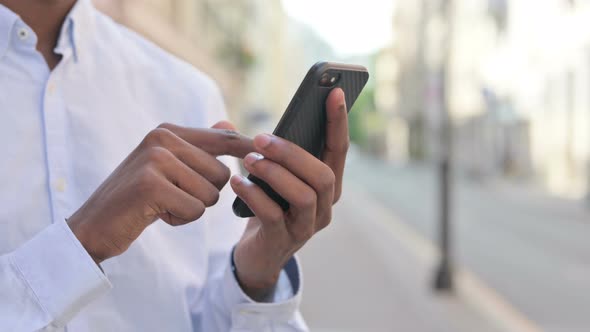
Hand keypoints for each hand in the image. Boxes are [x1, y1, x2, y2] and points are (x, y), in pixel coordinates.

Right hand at [68, 122, 252, 263]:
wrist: (94, 225)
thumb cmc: (137, 197)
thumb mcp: (167, 167)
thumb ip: (198, 147)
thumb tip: (228, 123)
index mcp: (168, 131)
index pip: (222, 137)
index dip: (247, 147)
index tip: (268, 150)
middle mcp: (162, 138)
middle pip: (221, 173)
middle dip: (204, 194)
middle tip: (172, 195)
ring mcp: (155, 159)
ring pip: (211, 193)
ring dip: (192, 207)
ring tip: (162, 203)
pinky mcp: (151, 184)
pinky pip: (195, 209)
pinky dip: (181, 218)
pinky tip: (157, 214)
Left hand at [230, 88, 348, 299]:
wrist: (257, 254)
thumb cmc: (267, 207)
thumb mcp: (264, 177)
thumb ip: (249, 150)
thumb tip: (223, 123)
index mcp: (326, 185)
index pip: (338, 150)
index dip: (338, 122)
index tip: (333, 92)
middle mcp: (325, 206)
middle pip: (323, 175)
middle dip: (293, 153)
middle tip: (261, 137)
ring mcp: (306, 226)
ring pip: (303, 196)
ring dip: (274, 173)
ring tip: (249, 159)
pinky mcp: (283, 240)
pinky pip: (273, 215)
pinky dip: (254, 195)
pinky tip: (237, 182)